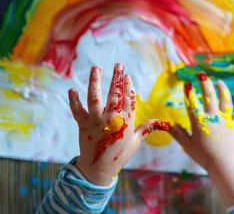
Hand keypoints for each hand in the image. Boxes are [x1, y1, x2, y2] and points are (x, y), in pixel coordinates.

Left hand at [68, 64, 169, 185]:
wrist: (99, 169)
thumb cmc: (119, 155)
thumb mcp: (135, 142)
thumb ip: (146, 129)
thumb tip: (161, 122)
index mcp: (126, 122)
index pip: (129, 99)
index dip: (129, 86)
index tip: (127, 75)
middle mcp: (112, 119)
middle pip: (115, 94)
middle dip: (116, 78)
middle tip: (118, 65)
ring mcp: (97, 121)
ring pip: (95, 98)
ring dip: (96, 82)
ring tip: (96, 68)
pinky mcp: (83, 125)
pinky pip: (77, 111)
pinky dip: (73, 101)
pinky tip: (71, 90)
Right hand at [169, 71, 233, 205]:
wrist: (225, 165)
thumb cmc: (204, 156)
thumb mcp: (187, 145)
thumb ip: (178, 133)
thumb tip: (166, 123)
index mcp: (200, 122)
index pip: (192, 104)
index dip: (189, 93)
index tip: (187, 83)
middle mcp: (213, 118)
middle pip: (210, 97)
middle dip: (206, 84)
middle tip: (203, 74)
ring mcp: (226, 121)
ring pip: (225, 101)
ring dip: (222, 90)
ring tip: (219, 82)